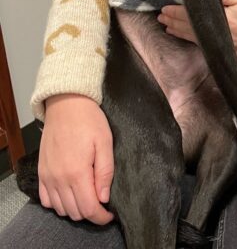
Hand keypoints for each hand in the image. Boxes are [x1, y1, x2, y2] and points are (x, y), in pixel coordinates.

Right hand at [39, 94, 114, 224]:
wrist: (66, 103)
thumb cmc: (89, 120)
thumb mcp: (105, 142)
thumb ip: (105, 172)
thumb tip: (104, 198)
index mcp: (77, 172)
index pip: (89, 208)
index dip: (101, 217)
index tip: (110, 214)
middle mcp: (59, 178)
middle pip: (75, 212)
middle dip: (90, 213)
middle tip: (101, 202)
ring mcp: (48, 176)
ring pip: (60, 209)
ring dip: (75, 209)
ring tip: (88, 196)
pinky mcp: (41, 172)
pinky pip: (46, 200)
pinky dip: (58, 203)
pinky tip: (69, 193)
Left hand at [158, 0, 236, 62]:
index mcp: (224, 21)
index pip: (193, 17)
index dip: (177, 12)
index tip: (164, 8)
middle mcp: (222, 38)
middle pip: (192, 31)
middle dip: (174, 24)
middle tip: (160, 19)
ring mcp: (228, 49)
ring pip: (199, 41)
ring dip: (182, 34)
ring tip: (169, 29)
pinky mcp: (235, 56)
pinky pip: (210, 49)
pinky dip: (197, 43)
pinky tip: (193, 40)